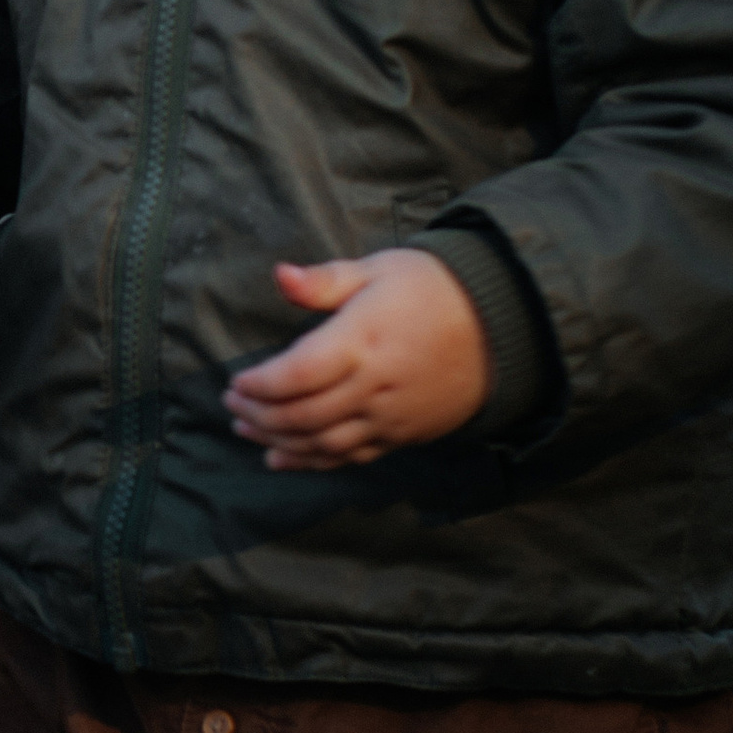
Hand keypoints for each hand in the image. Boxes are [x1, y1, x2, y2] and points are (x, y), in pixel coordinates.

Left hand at [224, 249, 489, 471]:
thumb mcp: (379, 270)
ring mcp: (390, 416)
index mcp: (362, 340)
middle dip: (259, 414)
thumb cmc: (432, 289)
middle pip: (302, 415)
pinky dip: (312, 462)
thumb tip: (281, 276)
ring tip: (246, 430)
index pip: (297, 374)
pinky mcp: (403, 434)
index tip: (236, 381)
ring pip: (322, 443)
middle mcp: (374, 385)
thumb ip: (325, 280)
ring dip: (277, 441)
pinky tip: (282, 458)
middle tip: (232, 405)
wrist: (500, 326)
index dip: (259, 384)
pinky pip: (350, 457)